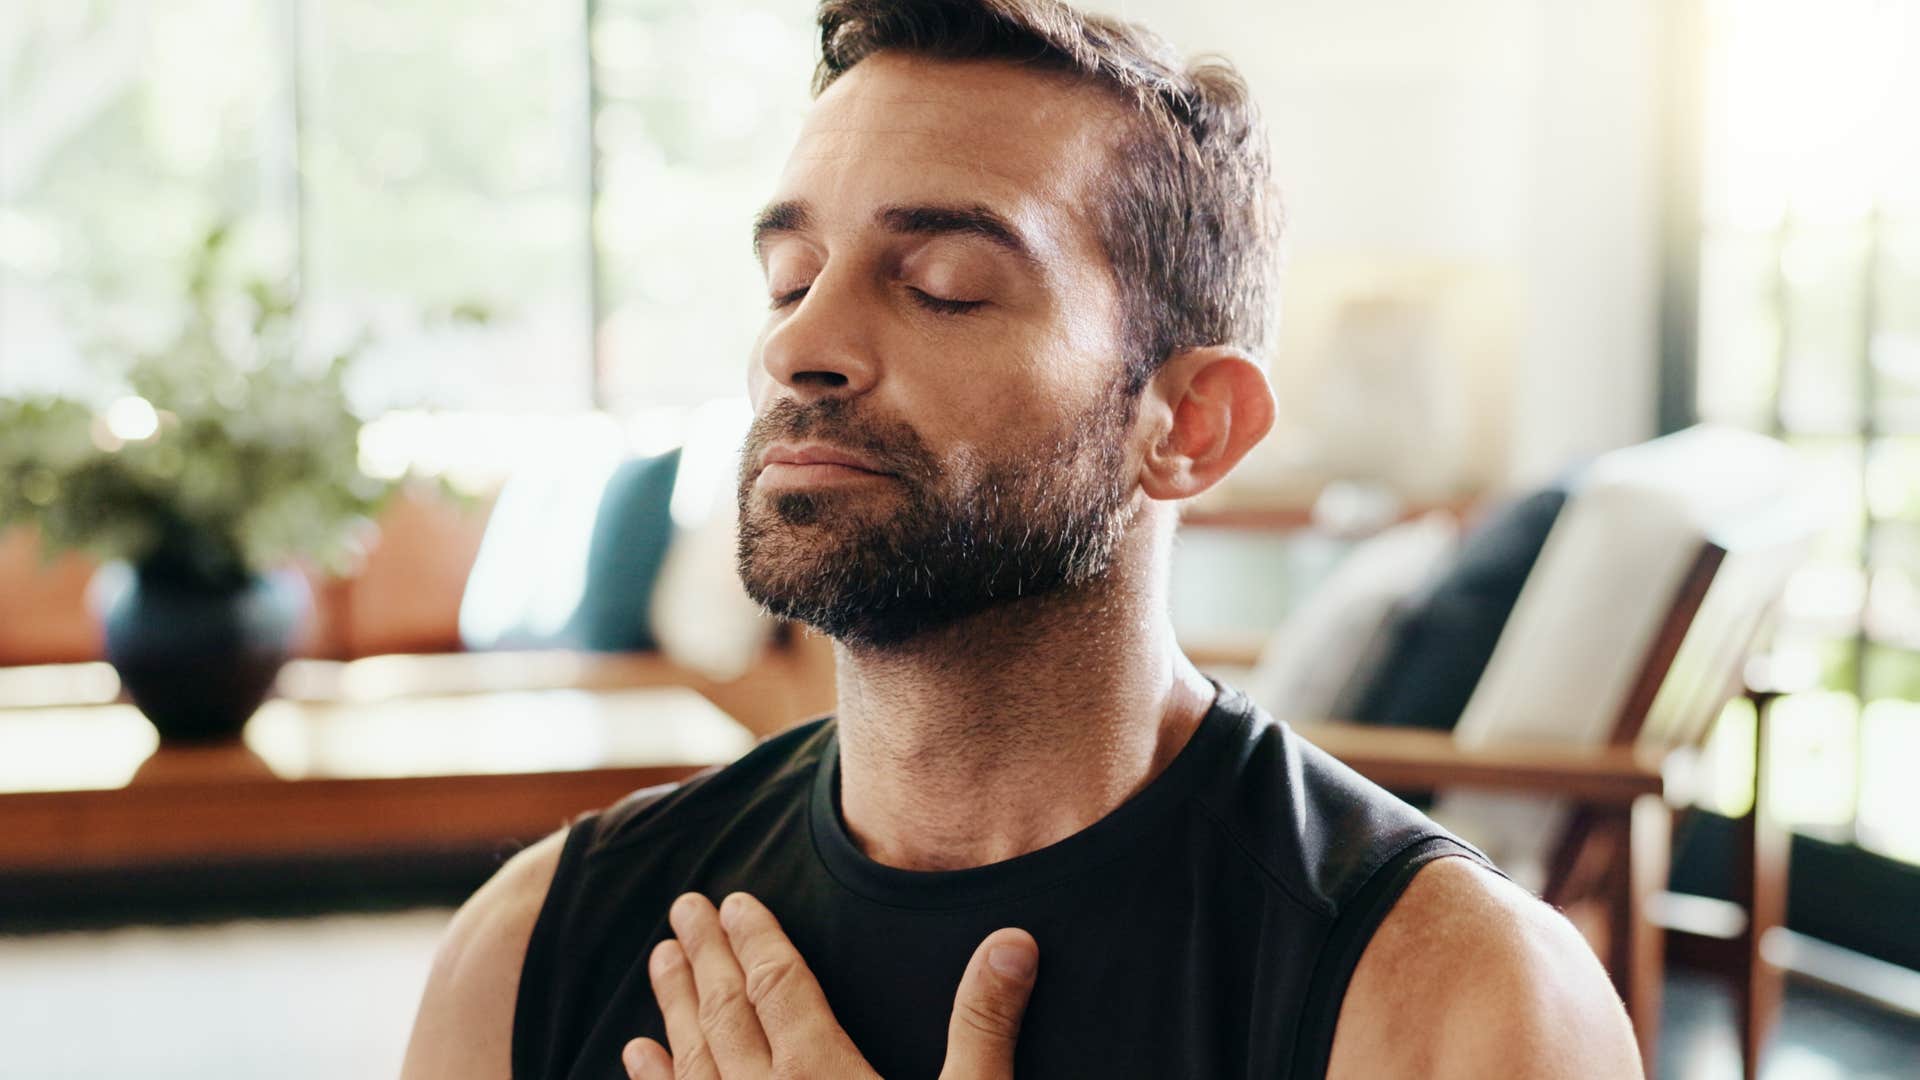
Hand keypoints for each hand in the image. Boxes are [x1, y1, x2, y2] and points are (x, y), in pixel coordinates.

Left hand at [623, 891, 1038, 1078]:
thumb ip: (982, 1025)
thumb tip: (1013, 939)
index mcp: (822, 1076)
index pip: (779, 984)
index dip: (758, 936)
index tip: (734, 899)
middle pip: (726, 1010)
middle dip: (705, 954)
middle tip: (682, 907)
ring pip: (691, 1058)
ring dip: (674, 1003)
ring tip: (658, 958)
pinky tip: (638, 1053)